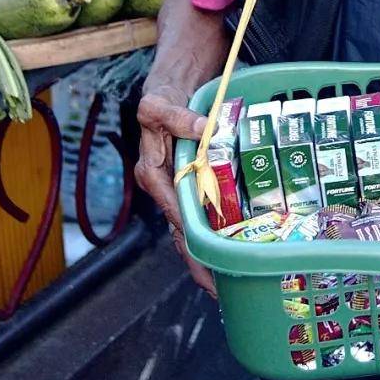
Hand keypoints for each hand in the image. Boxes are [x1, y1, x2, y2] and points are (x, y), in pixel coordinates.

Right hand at [135, 78, 215, 295]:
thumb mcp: (159, 105)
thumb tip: (203, 129)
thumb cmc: (160, 99)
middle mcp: (162, 186)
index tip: (205, 256)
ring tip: (225, 282)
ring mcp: (174, 188)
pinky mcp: (187, 184)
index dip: (190, 235)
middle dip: (196, 262)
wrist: (167, 89)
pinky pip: (198, 213)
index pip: (173, 210)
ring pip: (188, 229)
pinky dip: (210, 231)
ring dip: (204, 254)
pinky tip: (227, 247)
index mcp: (152, 173)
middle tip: (218, 289)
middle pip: (179, 231)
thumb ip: (178, 117)